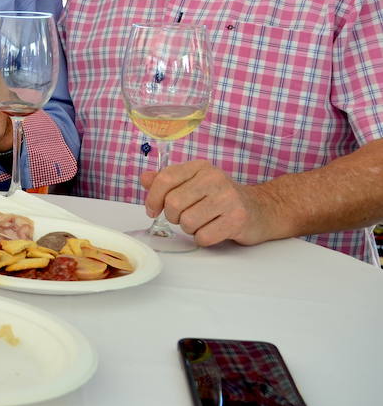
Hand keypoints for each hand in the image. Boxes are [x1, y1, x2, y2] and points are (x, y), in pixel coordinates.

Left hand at [140, 159, 275, 246]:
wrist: (262, 209)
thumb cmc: (220, 198)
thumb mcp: (194, 183)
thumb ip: (168, 181)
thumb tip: (144, 178)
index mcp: (200, 167)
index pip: (164, 179)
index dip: (152, 198)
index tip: (153, 210)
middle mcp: (214, 178)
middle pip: (173, 203)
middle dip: (173, 217)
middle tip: (184, 218)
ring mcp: (228, 198)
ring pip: (187, 222)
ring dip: (189, 229)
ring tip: (202, 223)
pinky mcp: (237, 219)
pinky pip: (203, 237)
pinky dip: (203, 239)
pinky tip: (213, 231)